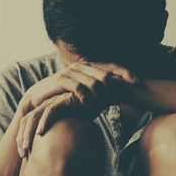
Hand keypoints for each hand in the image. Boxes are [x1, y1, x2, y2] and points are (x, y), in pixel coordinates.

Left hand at [16, 91, 91, 157]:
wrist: (98, 97)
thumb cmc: (85, 113)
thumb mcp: (70, 125)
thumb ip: (62, 135)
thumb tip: (59, 153)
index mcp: (44, 111)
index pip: (27, 124)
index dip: (22, 138)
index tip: (23, 154)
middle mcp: (46, 106)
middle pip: (26, 121)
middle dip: (21, 138)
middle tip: (22, 154)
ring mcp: (54, 103)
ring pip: (34, 117)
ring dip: (28, 132)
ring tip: (26, 146)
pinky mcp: (63, 101)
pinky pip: (51, 111)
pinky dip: (44, 121)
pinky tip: (40, 133)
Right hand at [19, 60, 138, 114]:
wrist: (39, 97)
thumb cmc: (63, 96)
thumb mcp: (82, 91)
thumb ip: (97, 90)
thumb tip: (117, 96)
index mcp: (89, 66)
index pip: (112, 66)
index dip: (125, 72)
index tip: (137, 82)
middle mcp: (81, 65)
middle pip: (105, 75)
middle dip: (111, 91)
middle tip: (110, 105)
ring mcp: (71, 71)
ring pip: (94, 82)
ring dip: (99, 98)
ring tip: (99, 109)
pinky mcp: (62, 80)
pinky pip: (80, 88)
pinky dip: (87, 99)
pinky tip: (88, 108)